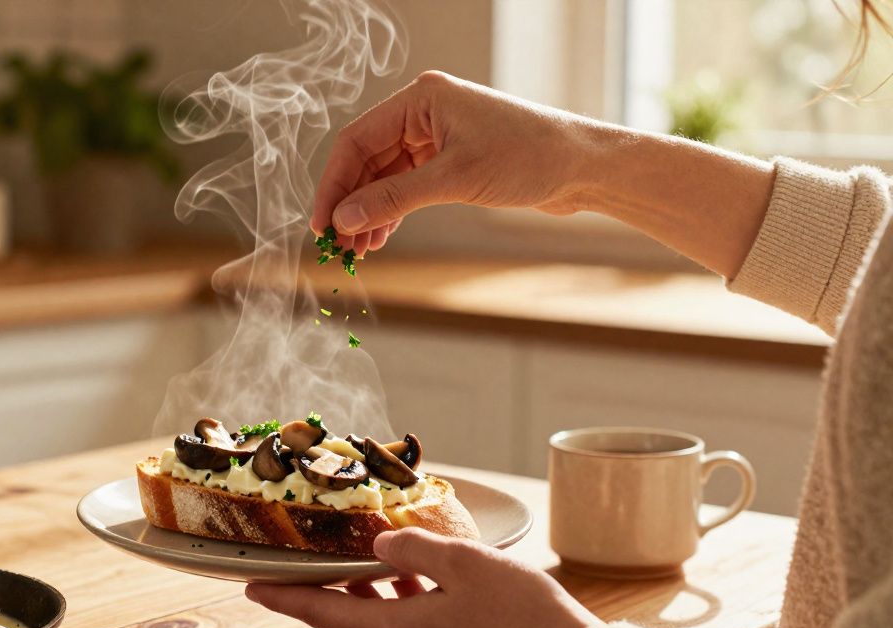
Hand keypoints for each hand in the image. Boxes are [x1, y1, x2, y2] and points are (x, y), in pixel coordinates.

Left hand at [245, 528, 601, 627]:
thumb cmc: (521, 613)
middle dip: (320, 590)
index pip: (319, 611)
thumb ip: (412, 547)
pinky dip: (393, 604)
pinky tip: (408, 576)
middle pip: (343, 619)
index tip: (250, 586)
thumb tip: (380, 544)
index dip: (282, 596)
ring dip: (361, 593)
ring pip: (373, 626)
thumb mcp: (463, 562)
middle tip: (300, 562)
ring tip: (353, 558)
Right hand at [311, 71, 599, 254]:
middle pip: (366, 160)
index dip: (334, 185)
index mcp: (421, 99)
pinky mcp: (450, 159)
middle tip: (338, 245)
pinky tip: (381, 237)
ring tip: (359, 249)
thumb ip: (394, 198)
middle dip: (352, 204)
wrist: (583, 166)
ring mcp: (436, 135)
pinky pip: (405, 185)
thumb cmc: (530, 157)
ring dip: (369, 212)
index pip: (356, 141)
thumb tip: (345, 219)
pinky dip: (392, 211)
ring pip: (384, 176)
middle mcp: (424, 113)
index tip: (322, 224)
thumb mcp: (454, 179)